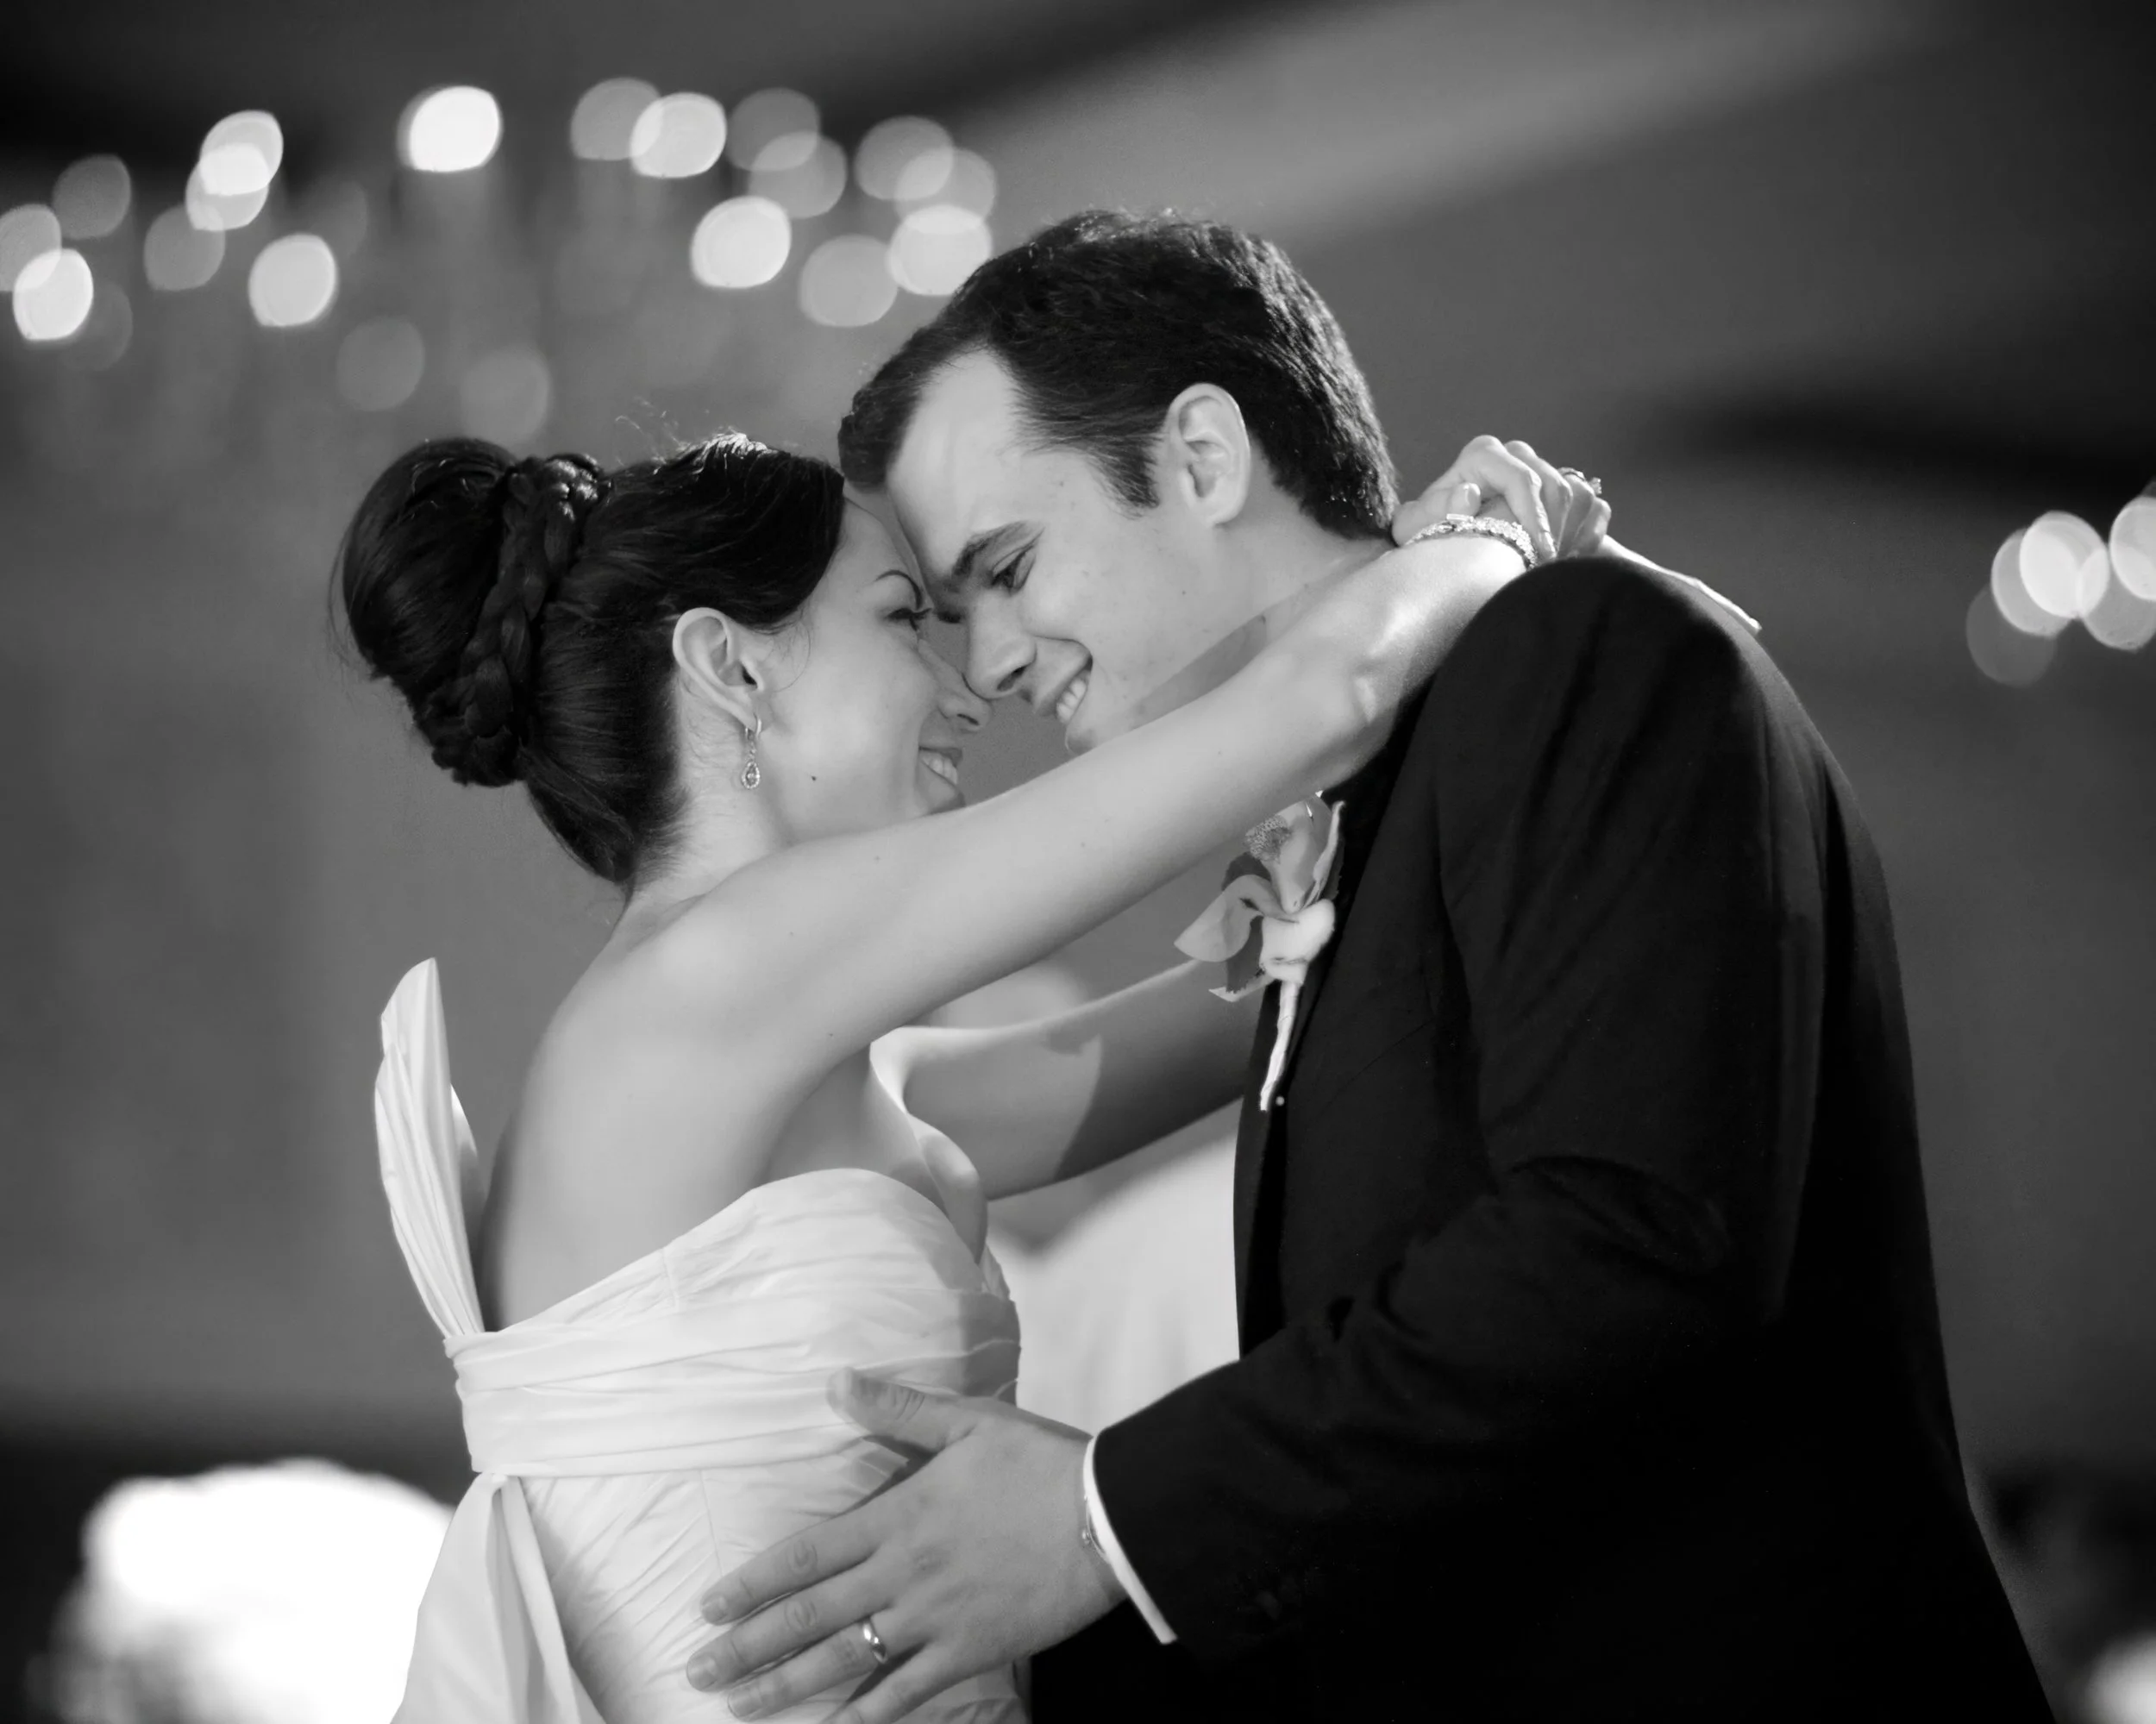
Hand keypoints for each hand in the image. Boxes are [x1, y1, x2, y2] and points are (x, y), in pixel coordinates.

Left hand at [687, 1370, 1122, 1721]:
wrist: (1109, 1516)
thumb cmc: (1040, 1463)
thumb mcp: (968, 1422)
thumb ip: (897, 1411)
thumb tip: (835, 1383)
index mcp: (898, 1517)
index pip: (805, 1555)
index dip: (752, 1583)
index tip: (708, 1606)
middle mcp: (903, 1575)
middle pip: (809, 1617)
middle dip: (748, 1647)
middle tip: (698, 1669)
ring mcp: (934, 1621)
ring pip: (844, 1663)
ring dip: (784, 1687)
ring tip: (738, 1706)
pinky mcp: (971, 1653)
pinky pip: (906, 1695)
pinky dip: (865, 1717)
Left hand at [1391, 435, 1611, 561]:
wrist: (1452, 545)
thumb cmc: (1430, 536)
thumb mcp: (1416, 529)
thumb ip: (1431, 513)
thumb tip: (1468, 494)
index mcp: (1483, 456)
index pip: (1521, 478)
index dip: (1532, 517)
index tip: (1537, 553)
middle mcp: (1516, 454)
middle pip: (1554, 486)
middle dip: (1553, 531)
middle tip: (1546, 569)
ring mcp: (1544, 468)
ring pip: (1578, 495)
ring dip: (1570, 536)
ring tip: (1552, 570)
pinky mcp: (1565, 488)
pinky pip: (1594, 507)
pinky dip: (1587, 537)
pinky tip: (1567, 563)